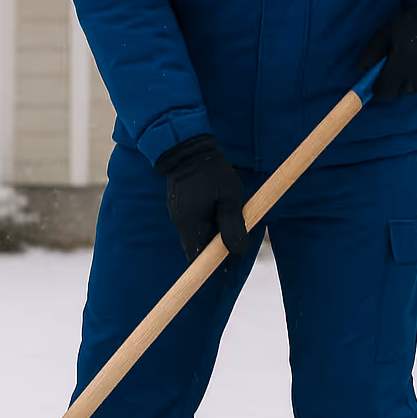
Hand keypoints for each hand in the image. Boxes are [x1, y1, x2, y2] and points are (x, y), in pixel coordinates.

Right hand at [155, 135, 249, 260]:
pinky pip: (195, 225)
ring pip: (197, 237)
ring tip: (230, 230)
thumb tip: (237, 252)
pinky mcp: (181, 207)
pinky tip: (219, 217)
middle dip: (215, 254)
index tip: (228, 270)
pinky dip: (208, 227)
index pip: (197, 259)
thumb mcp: (229, 197)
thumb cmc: (212, 171)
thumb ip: (232, 225)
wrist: (188, 147)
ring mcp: (179, 215)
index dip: (212, 267)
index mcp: (191, 224)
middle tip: (235, 250)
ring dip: (213, 239)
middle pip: (197, 250)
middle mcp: (181, 223)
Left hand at [358, 0, 416, 99]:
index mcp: (400, 67)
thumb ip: (372, 52)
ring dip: (411, 78)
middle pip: (398, 91)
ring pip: (414, 88)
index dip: (380, 85)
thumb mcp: (387, 32)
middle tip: (401, 60)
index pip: (383, 92)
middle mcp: (416, 78)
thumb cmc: (414, 23)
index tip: (381, 76)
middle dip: (396, 80)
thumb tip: (362, 69)